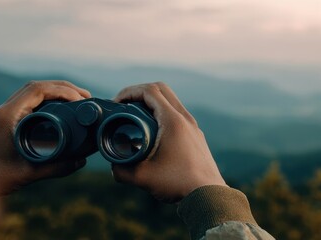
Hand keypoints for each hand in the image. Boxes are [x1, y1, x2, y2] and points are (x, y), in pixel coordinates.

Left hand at [0, 80, 91, 194]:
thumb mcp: (29, 174)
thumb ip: (57, 168)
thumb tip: (82, 161)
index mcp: (7, 116)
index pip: (36, 90)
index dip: (62, 90)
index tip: (80, 100)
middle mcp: (4, 110)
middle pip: (36, 86)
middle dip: (63, 88)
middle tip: (85, 97)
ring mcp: (5, 113)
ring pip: (33, 91)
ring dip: (56, 91)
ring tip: (78, 99)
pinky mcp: (7, 119)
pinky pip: (30, 101)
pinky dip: (48, 99)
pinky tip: (61, 107)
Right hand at [112, 82, 226, 202]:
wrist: (207, 194)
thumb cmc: (178, 183)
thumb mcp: (142, 177)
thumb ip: (121, 171)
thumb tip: (112, 165)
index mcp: (172, 121)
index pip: (149, 91)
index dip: (129, 91)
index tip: (116, 103)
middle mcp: (185, 118)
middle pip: (161, 89)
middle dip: (139, 92)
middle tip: (124, 105)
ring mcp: (192, 126)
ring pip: (170, 101)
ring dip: (152, 102)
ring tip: (135, 117)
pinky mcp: (195, 135)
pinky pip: (177, 113)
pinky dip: (161, 113)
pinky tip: (152, 130)